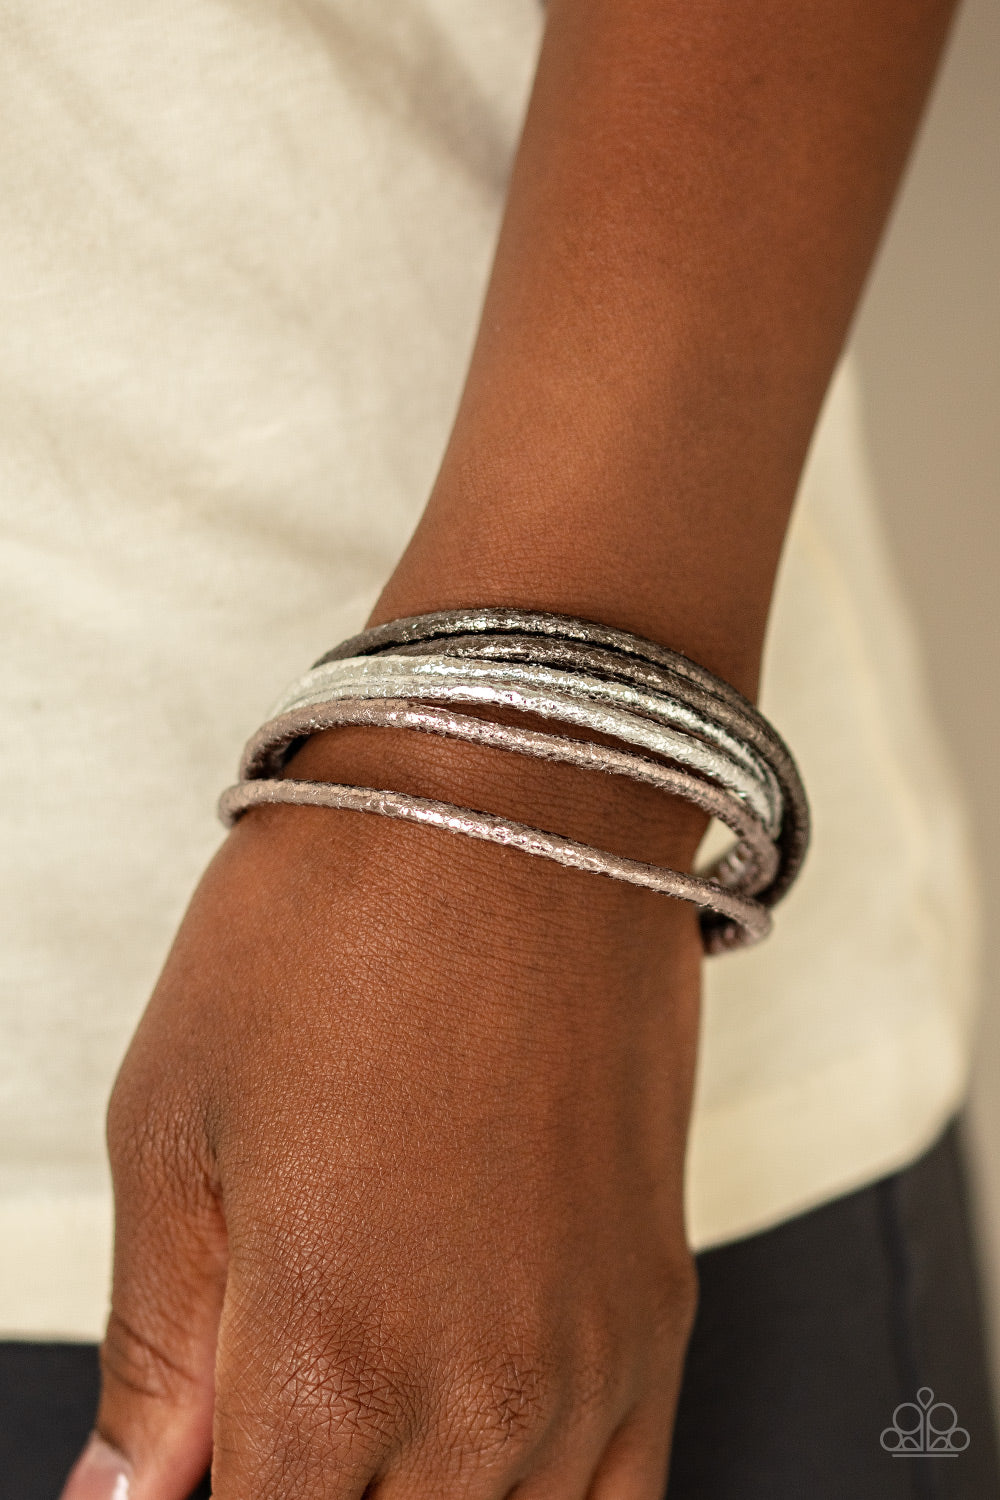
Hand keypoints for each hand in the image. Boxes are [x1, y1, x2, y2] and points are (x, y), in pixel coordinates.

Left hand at [63, 727, 703, 1499]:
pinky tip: (485, 1454)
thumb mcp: (175, 1126)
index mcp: (324, 1372)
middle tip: (268, 1412)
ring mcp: (587, 1367)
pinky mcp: (656, 1309)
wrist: (521, 806)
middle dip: (310, 1492)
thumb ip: (155, 1349)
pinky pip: (623, 1499)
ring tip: (369, 1421)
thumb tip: (122, 1499)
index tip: (202, 1449)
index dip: (208, 1499)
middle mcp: (478, 1406)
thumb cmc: (332, 931)